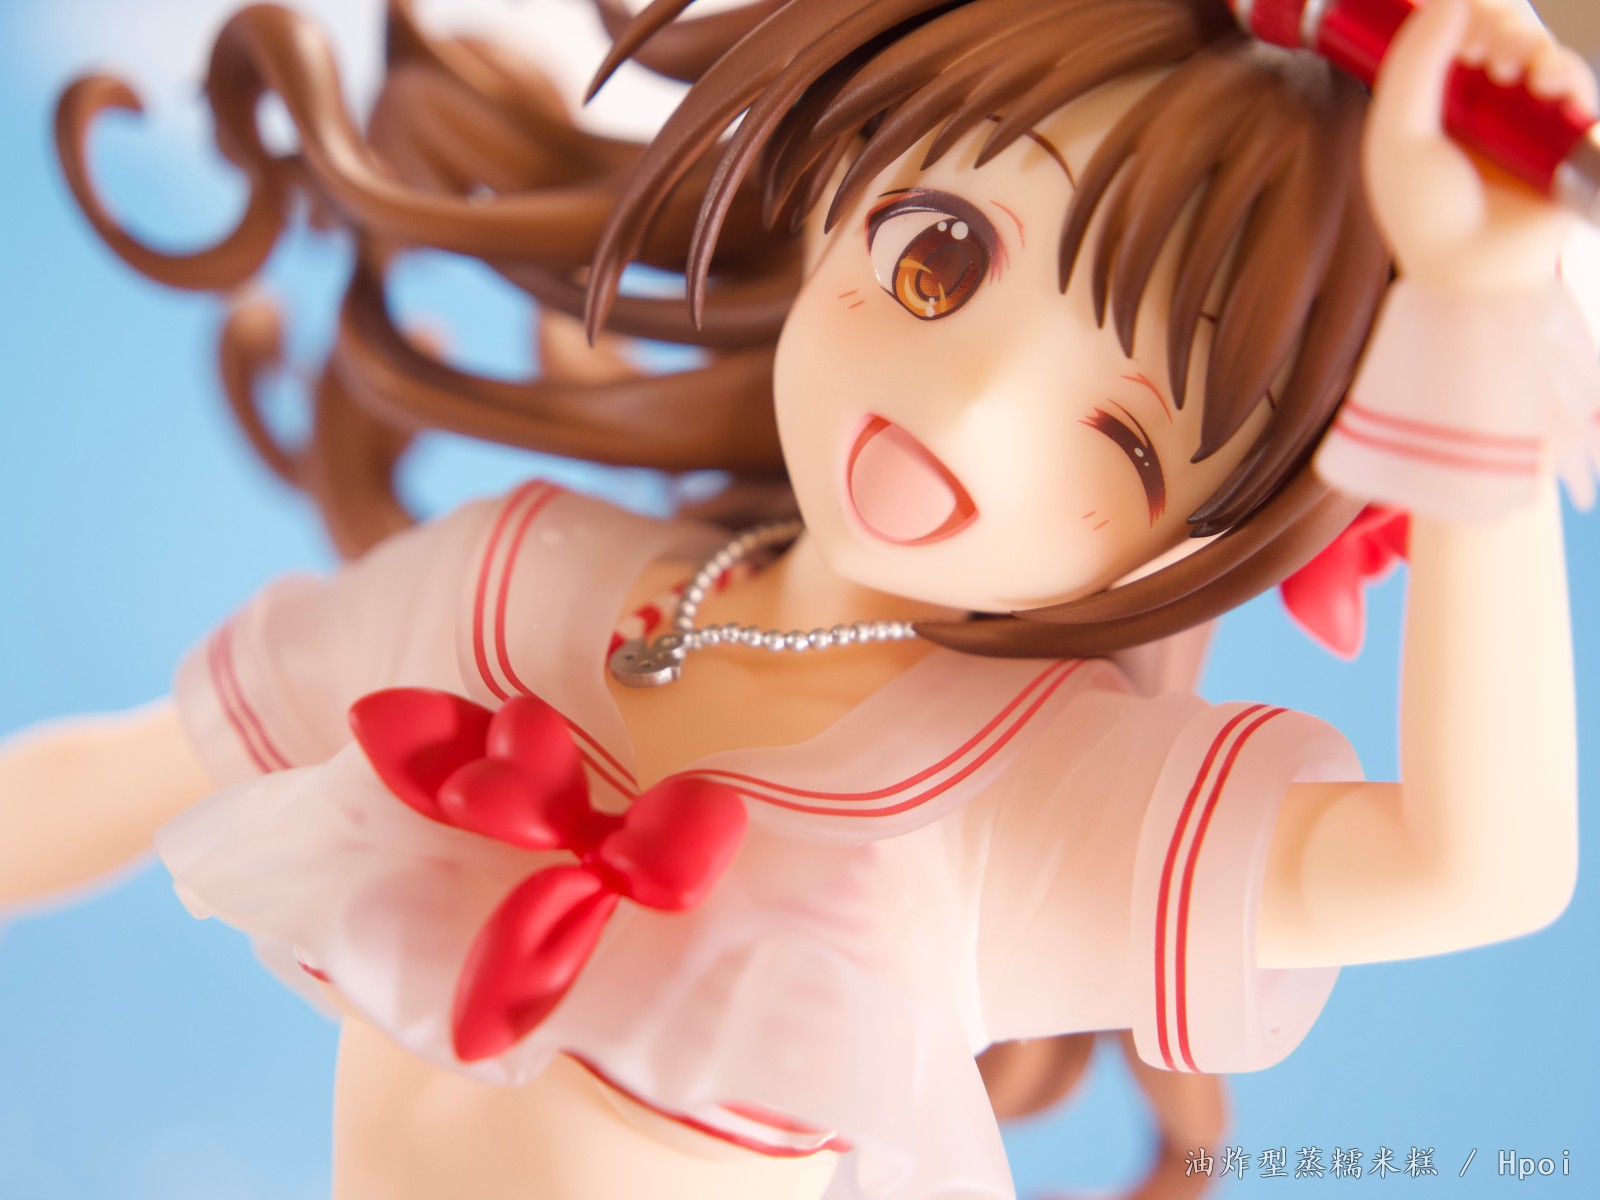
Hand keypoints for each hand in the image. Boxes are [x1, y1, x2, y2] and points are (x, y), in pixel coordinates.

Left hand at [1363, 0, 1597, 290]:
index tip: (1458, 29)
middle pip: (1503, 31)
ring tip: (1518, 72)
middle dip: (1500, 26)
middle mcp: (1481, 104)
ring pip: (1541, 52)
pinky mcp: (1564, 138)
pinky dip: (1569, 75)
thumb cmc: (1424, 212)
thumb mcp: (1398, 133)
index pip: (1456, 30)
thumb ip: (1414, 63)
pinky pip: (1578, 88)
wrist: (1470, 270)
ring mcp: (1525, 120)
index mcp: (1434, 101)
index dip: (1463, 15)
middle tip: (1489, 55)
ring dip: (1533, 47)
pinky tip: (1550, 85)